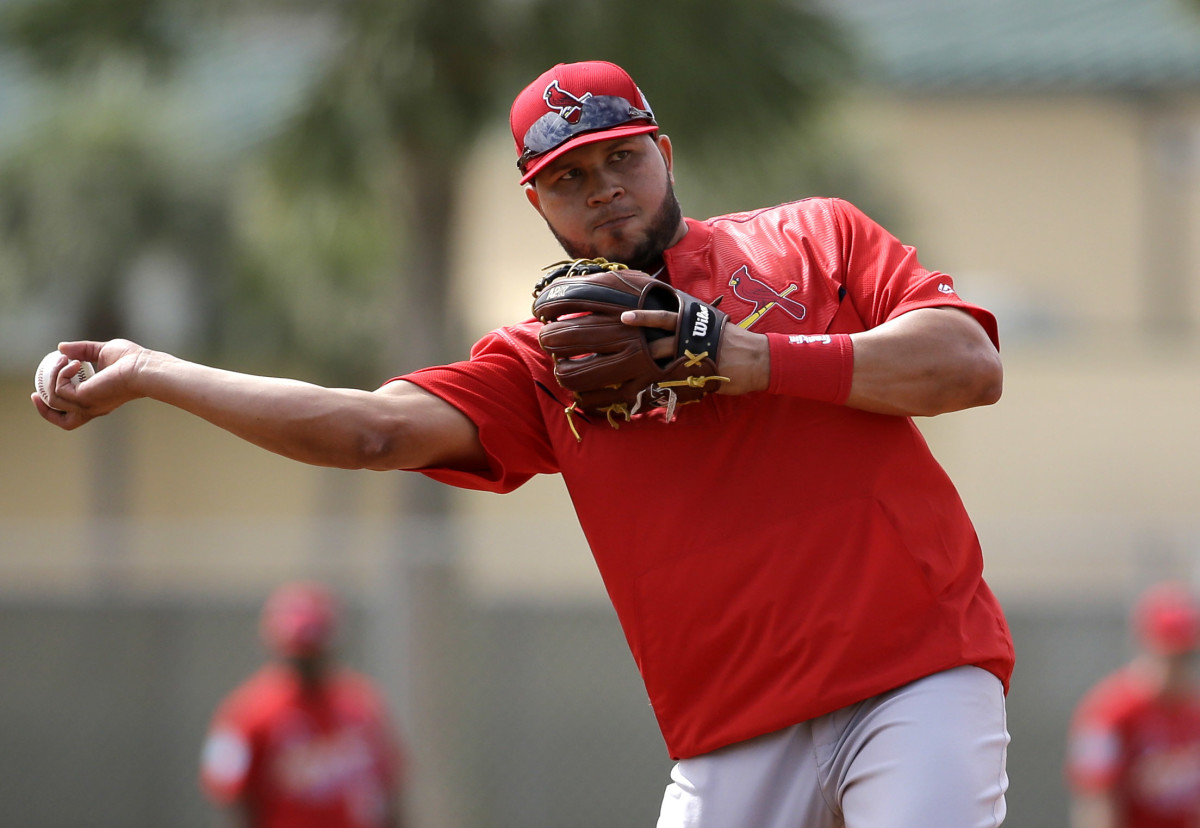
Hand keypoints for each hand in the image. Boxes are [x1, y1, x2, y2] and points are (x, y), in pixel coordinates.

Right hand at [31, 339, 148, 428]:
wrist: (143, 367)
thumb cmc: (132, 360)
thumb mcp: (103, 351)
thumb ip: (83, 350)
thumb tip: (61, 348)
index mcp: (98, 400)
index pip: (74, 413)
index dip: (55, 407)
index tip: (42, 390)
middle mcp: (92, 408)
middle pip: (64, 422)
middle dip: (44, 409)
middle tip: (36, 391)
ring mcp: (88, 406)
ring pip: (55, 401)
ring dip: (52, 378)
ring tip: (64, 360)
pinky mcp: (84, 400)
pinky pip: (59, 390)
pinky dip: (61, 375)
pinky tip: (74, 363)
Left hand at [619, 310, 768, 394]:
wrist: (758, 358)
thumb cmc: (734, 339)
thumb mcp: (711, 323)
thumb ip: (690, 324)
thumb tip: (671, 325)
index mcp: (693, 320)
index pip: (664, 316)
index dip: (644, 316)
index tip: (624, 316)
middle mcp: (691, 335)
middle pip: (658, 339)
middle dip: (638, 343)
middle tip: (618, 345)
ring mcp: (694, 355)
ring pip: (663, 360)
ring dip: (645, 366)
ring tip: (625, 373)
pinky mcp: (698, 374)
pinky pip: (675, 381)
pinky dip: (661, 387)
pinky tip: (647, 393)